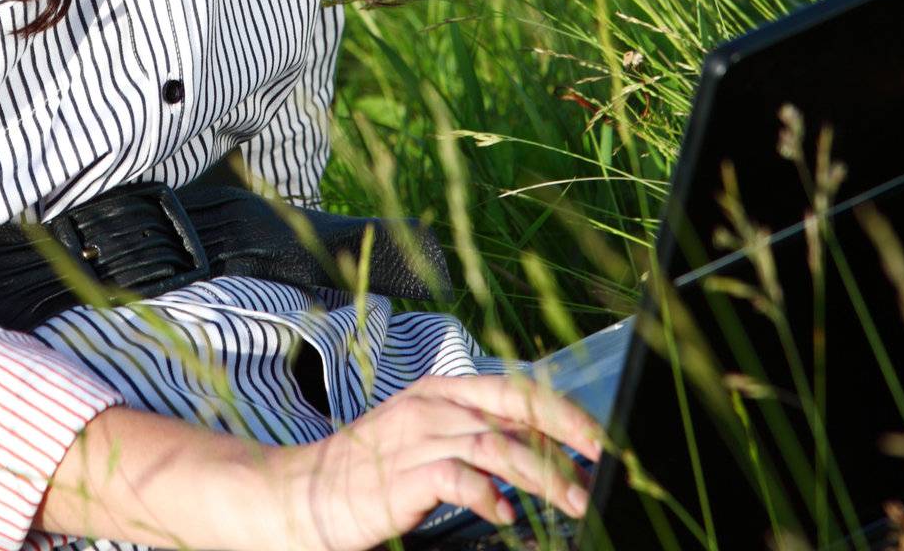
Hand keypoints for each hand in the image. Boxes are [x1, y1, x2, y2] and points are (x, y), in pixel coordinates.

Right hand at [261, 371, 606, 550]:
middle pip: (516, 412)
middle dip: (565, 436)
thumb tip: (533, 456)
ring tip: (571, 501)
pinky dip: (488, 494)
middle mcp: (437, 404)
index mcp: (445, 390)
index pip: (517, 391)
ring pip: (497, 445)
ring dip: (541, 474)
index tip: (598, 437)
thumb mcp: (426, 439)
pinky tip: (504, 514)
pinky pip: (458, 477)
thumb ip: (473, 439)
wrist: (303, 492)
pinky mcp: (405, 473)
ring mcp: (420, 435)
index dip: (562, 410)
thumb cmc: (369, 471)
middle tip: (600, 464)